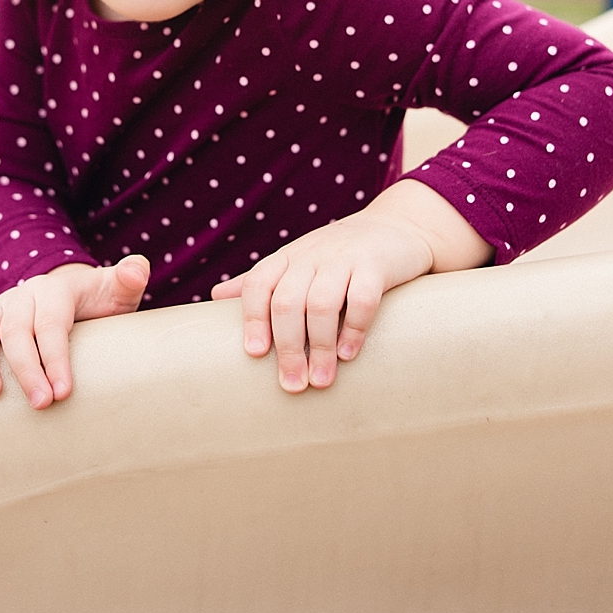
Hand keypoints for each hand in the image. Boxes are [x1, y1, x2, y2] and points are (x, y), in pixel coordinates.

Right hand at [0, 256, 149, 419]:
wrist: (68, 291)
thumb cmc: (96, 302)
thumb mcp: (115, 291)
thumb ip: (127, 280)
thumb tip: (138, 269)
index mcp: (54, 292)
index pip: (52, 326)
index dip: (56, 358)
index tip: (64, 392)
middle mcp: (22, 297)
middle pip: (17, 331)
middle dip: (26, 369)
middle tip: (41, 405)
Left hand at [216, 181, 483, 391]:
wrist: (398, 227)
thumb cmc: (338, 256)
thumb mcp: (297, 262)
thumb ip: (261, 282)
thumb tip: (215, 297)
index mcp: (287, 259)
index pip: (258, 285)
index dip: (253, 318)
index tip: (256, 355)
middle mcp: (311, 256)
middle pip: (288, 301)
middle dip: (288, 347)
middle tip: (293, 385)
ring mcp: (344, 258)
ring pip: (323, 303)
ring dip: (321, 346)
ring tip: (321, 380)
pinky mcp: (377, 264)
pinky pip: (363, 297)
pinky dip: (355, 328)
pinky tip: (349, 354)